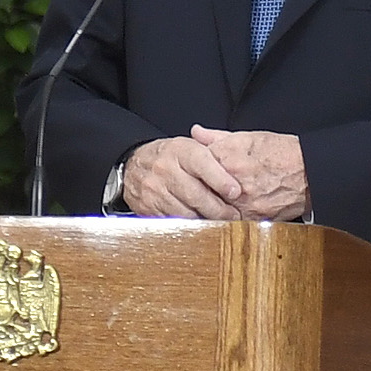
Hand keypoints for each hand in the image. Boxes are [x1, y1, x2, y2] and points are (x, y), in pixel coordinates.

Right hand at [120, 134, 248, 218]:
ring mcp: (155, 190)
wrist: (133, 166)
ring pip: (186, 212)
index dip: (220, 179)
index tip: (235, 192)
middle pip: (196, 194)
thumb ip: (213, 152)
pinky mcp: (148, 208)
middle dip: (218, 208)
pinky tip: (199, 223)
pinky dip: (189, 225)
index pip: (202, 164)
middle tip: (233, 215)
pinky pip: (173, 221)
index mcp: (180, 150)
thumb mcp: (188, 146)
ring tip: (220, 221)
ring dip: (206, 220)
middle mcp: (165, 169)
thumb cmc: (168, 157)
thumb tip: (238, 164)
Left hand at [189, 125, 309, 221]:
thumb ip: (218, 137)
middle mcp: (235, 183)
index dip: (195, 167)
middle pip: (202, 190)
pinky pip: (231, 221)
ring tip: (213, 200)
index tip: (195, 169)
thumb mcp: (249, 137)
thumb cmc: (283, 153)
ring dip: (211, 205)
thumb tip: (197, 133)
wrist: (311, 172)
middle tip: (199, 188)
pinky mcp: (254, 219)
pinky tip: (229, 210)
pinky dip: (227, 217)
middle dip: (199, 188)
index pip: (197, 165)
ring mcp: (244, 204)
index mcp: (230, 158)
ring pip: (214, 209)